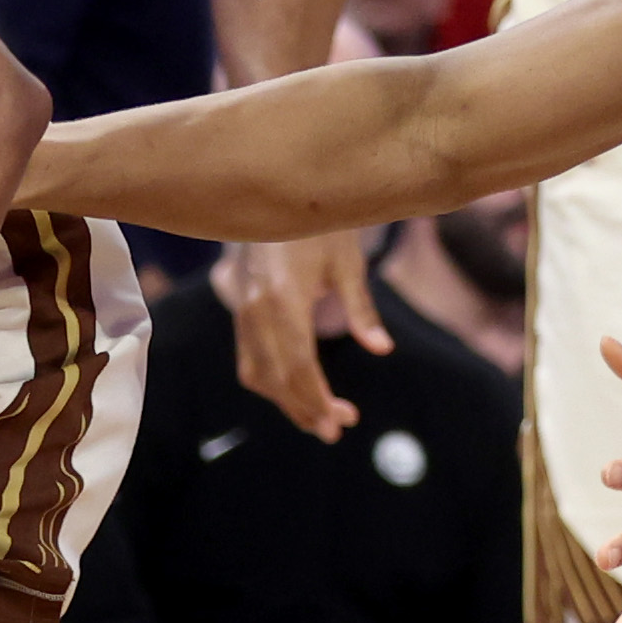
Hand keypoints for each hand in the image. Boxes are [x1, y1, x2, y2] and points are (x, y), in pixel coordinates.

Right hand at [216, 231, 385, 443]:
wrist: (276, 191)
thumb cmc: (319, 223)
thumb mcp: (347, 260)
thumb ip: (361, 308)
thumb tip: (381, 349)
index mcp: (283, 298)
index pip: (299, 366)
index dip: (318, 399)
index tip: (341, 422)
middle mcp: (256, 310)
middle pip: (277, 378)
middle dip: (306, 409)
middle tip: (336, 431)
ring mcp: (243, 311)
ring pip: (258, 374)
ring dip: (286, 401)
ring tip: (317, 418)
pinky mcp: (240, 310)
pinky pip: (249, 359)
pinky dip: (270, 382)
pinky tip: (295, 392)